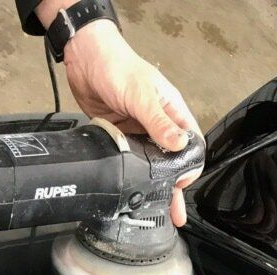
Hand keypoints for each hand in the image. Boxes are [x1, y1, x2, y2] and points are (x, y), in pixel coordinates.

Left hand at [35, 5, 200, 225]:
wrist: (85, 59)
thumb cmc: (117, 67)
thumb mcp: (141, 95)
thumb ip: (159, 122)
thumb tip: (178, 145)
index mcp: (172, 112)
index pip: (191, 145)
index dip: (189, 167)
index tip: (181, 184)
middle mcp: (159, 125)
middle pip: (172, 161)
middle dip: (174, 187)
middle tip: (174, 213)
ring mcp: (140, 133)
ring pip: (151, 166)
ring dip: (153, 186)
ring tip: (154, 211)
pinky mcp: (121, 138)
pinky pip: (131, 162)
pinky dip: (133, 177)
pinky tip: (132, 191)